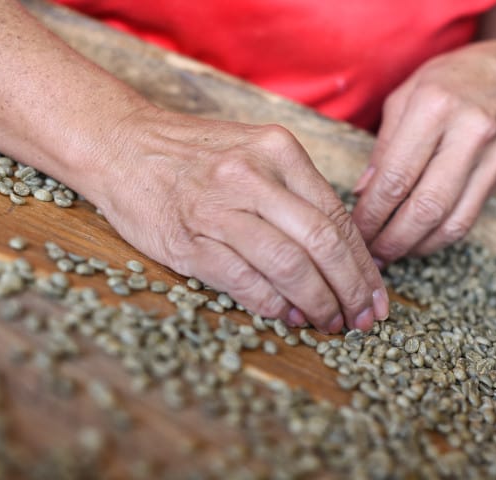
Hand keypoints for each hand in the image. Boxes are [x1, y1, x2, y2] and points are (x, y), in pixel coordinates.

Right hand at [89, 108, 388, 332]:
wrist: (119, 144)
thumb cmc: (194, 154)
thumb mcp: (254, 151)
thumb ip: (295, 191)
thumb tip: (339, 251)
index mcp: (277, 150)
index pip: (336, 216)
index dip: (362, 263)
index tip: (375, 293)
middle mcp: (252, 176)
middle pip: (321, 243)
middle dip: (350, 289)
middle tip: (362, 319)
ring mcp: (218, 208)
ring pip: (289, 265)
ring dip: (316, 302)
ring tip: (329, 322)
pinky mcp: (189, 241)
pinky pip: (245, 281)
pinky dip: (273, 305)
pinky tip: (287, 315)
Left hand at [352, 40, 495, 263]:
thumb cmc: (448, 82)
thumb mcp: (405, 97)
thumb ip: (383, 146)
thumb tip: (361, 192)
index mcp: (434, 106)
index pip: (396, 176)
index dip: (371, 213)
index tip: (354, 231)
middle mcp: (469, 132)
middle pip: (426, 206)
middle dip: (392, 240)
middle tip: (370, 254)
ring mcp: (492, 156)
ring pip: (451, 221)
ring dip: (416, 246)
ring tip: (390, 254)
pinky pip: (468, 219)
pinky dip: (440, 238)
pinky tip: (418, 241)